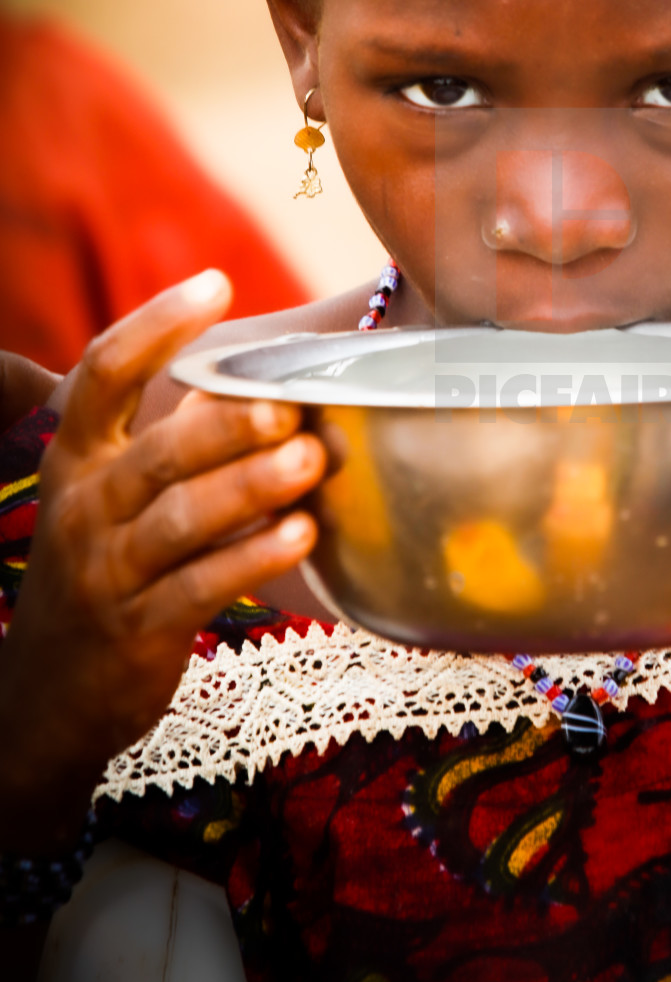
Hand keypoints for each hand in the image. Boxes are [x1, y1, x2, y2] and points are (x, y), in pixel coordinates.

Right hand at [0, 271, 323, 846]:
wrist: (47, 699)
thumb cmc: (105, 571)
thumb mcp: (113, 499)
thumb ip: (171, 442)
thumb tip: (257, 383)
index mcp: (77, 457)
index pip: (105, 372)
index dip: (158, 324)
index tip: (217, 283)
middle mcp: (84, 506)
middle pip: (157, 451)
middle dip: (227, 425)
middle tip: (290, 406)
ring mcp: (107, 572)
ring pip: (182, 519)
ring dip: (251, 487)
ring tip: (313, 461)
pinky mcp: (138, 630)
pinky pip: (200, 587)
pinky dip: (253, 558)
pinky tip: (303, 534)